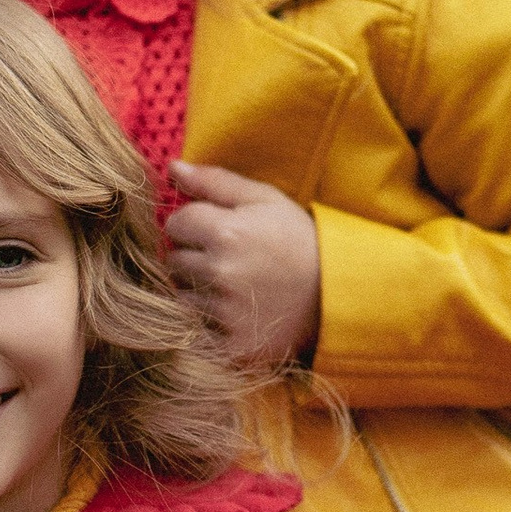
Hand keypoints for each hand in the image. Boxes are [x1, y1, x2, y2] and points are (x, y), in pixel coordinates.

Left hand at [165, 162, 321, 369]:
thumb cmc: (299, 240)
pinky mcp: (232, 344)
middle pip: (173, 260)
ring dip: (197, 289)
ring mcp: (225, 312)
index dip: (193, 224)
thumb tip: (172, 167)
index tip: (218, 231)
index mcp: (226, 232)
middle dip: (193, 256)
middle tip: (228, 259)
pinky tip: (234, 311)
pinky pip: (195, 328)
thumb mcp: (265, 199)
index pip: (175, 223)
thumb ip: (215, 182)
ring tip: (232, 285)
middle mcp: (221, 272)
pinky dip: (208, 321)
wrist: (338, 292)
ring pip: (181, 295)